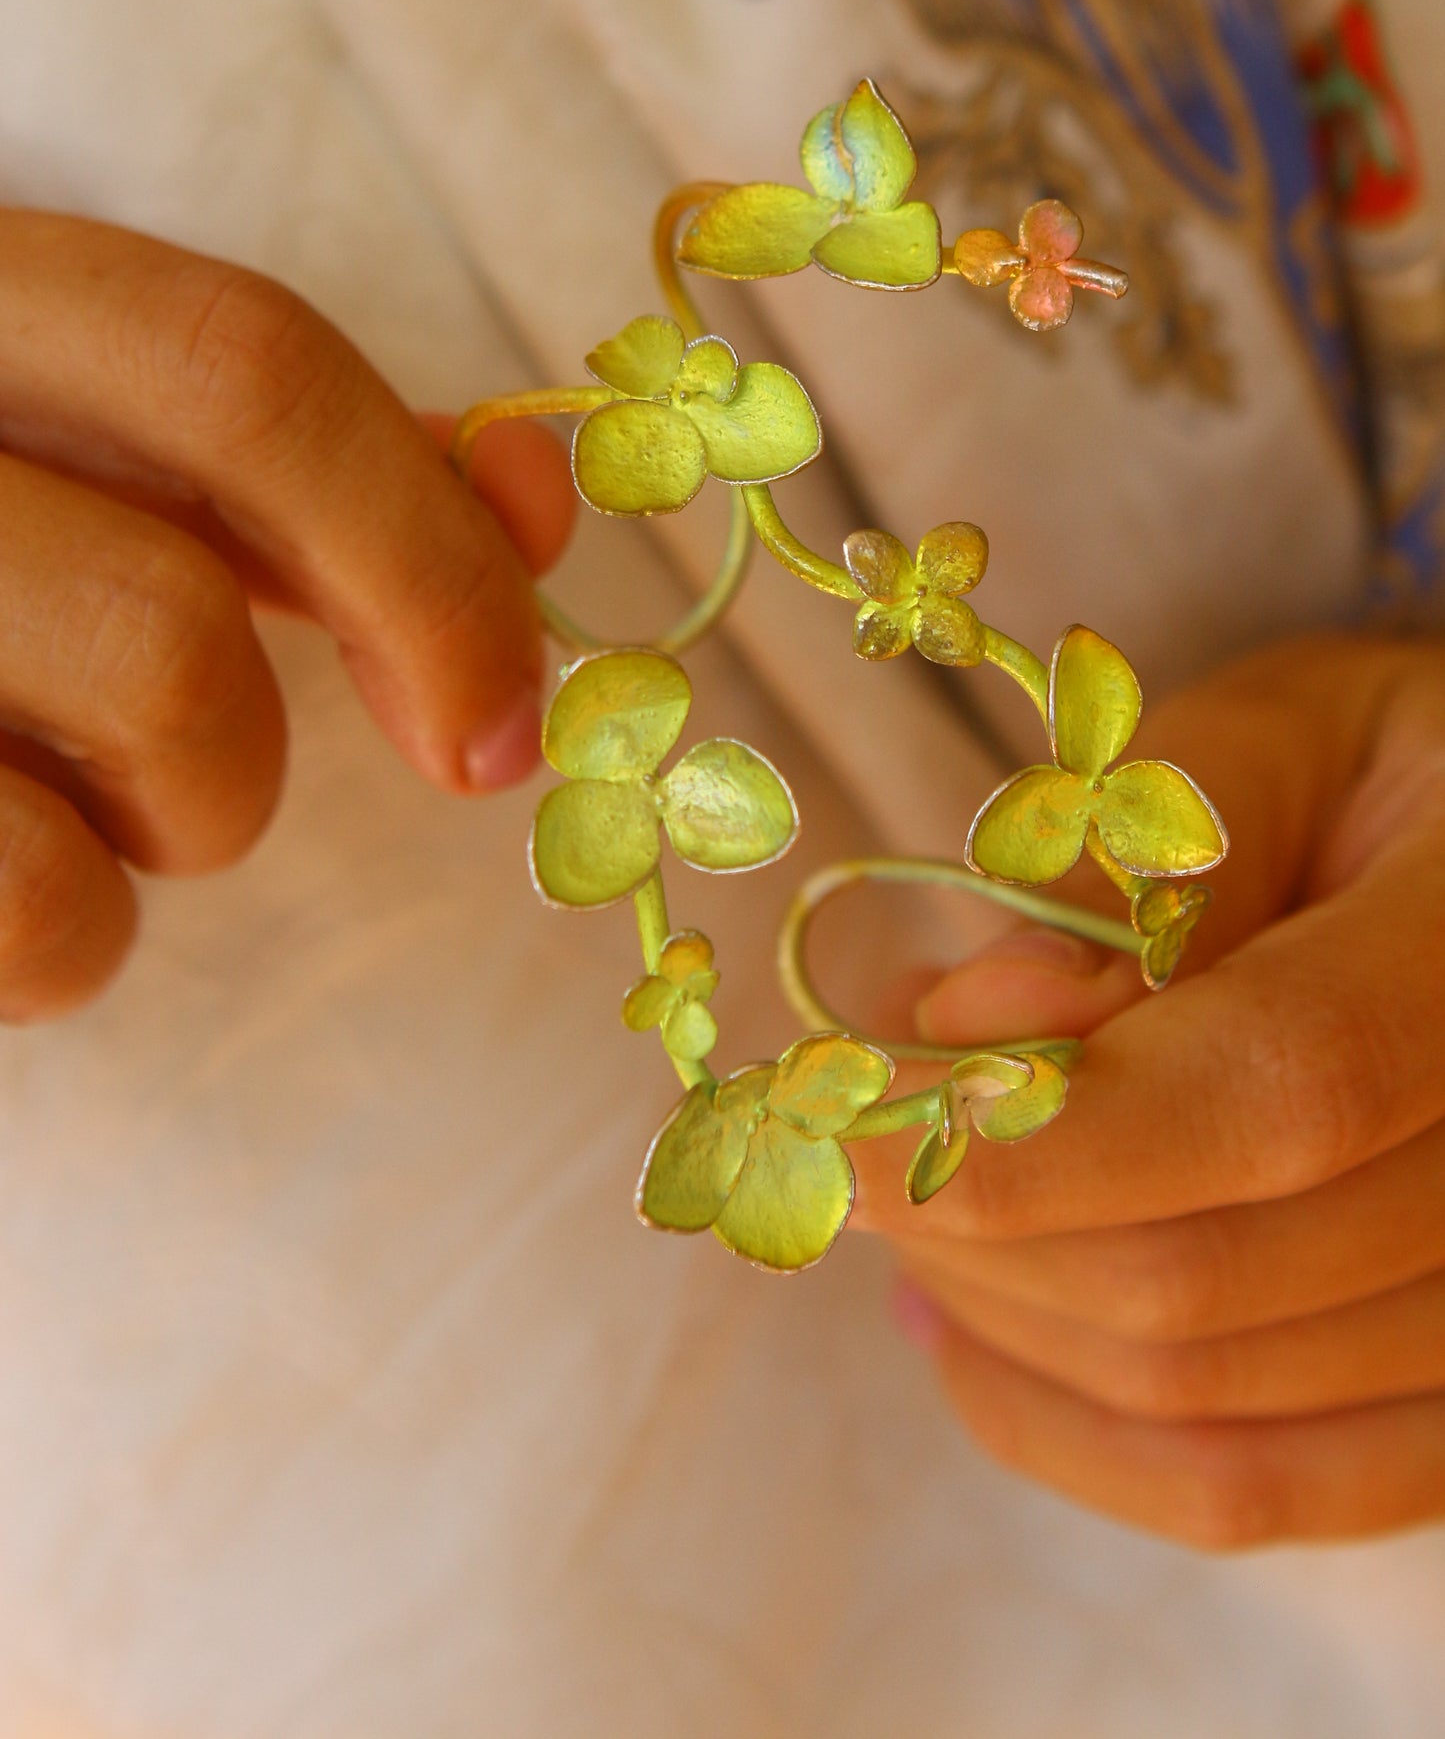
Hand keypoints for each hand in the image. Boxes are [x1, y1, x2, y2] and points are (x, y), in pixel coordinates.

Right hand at [0, 211, 573, 1020]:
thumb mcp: (84, 459)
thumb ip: (297, 475)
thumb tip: (526, 500)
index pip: (236, 365)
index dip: (422, 537)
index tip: (506, 698)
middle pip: (181, 611)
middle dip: (327, 718)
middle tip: (431, 763)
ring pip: (130, 729)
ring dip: (188, 814)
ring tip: (91, 793)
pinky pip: (29, 914)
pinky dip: (67, 941)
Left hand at [853, 632, 1444, 1546]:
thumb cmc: (1372, 773)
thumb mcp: (1259, 742)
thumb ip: (1120, 870)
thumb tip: (969, 1027)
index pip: (1275, 1093)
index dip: (1029, 1138)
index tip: (828, 1123)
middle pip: (1206, 1275)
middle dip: (968, 1219)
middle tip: (846, 1129)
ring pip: (1204, 1396)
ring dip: (997, 1311)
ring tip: (896, 1200)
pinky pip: (1260, 1487)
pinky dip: (1074, 1430)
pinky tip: (959, 1335)